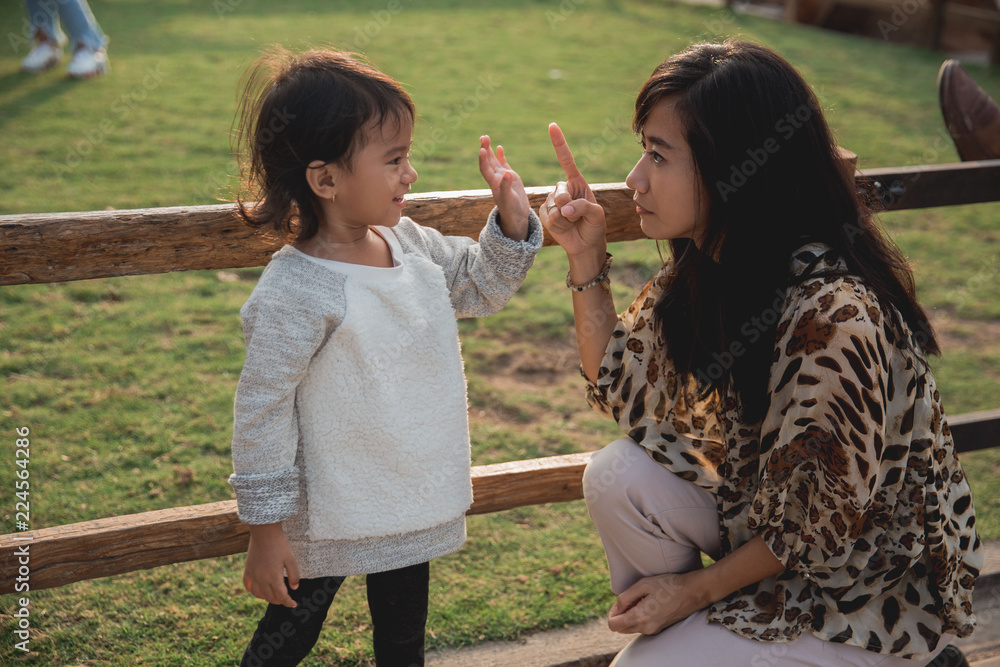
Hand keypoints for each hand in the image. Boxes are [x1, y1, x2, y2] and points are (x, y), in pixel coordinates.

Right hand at [243, 523, 299, 607]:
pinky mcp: (247, 569)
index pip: (282, 596)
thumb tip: (294, 588)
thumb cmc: (280, 545)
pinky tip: (258, 590)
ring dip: (266, 598)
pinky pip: (247, 585)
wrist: (264, 532)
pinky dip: (252, 591)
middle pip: (270, 597)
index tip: (294, 604)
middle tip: (286, 599)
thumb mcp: (291, 559)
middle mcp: (262, 579)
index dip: (288, 602)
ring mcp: (253, 575)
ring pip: (258, 594)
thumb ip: (294, 575)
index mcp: (274, 577)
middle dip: (279, 601)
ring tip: (273, 596)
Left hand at [479, 135, 529, 240]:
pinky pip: (503, 164)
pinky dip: (500, 156)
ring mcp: (502, 177)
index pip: (485, 169)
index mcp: (494, 184)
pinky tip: (499, 148)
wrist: (517, 217)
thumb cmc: (512, 210)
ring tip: (486, 138)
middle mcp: (496, 179)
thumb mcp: (509, 200)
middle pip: (487, 162)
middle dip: (484, 149)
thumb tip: (507, 173)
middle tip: (483, 137)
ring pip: (494, 161)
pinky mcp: (510, 178)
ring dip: (489, 150)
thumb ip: (506, 186)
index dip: (483, 159)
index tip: (481, 149)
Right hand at [540, 123, 606, 258]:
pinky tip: (564, 228)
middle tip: (578, 216)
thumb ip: (583, 208)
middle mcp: (563, 189)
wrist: (584, 244)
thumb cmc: (594, 226)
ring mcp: (552, 201)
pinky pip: (549, 217)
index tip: (552, 126)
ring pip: (554, 207)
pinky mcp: (544, 214)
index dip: (559, 143)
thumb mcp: (597, 215)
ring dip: (567, 219)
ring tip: (573, 223)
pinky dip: (559, 225)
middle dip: (570, 206)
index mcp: (576, 182)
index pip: (566, 160)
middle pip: (560, 192)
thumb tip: (563, 209)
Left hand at [606, 572, 708, 634]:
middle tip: (629, 599)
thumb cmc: (668, 585)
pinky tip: (648, 604)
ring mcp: (653, 630)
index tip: (620, 603)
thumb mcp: (643, 584)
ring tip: (640, 600)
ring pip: (631, 628)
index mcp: (640, 617)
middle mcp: (646, 628)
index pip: (614, 625)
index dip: (612, 613)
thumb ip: (625, 597)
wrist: (692, 592)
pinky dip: (639, 618)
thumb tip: (617, 607)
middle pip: (621, 629)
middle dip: (620, 615)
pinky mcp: (659, 629)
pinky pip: (642, 627)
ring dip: (629, 616)